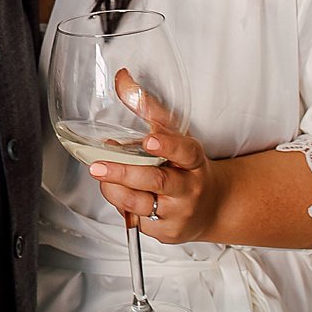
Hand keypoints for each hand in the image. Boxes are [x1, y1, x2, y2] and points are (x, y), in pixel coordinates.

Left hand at [85, 69, 226, 245]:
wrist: (213, 207)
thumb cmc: (187, 166)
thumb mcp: (175, 135)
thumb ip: (148, 107)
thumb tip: (122, 78)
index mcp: (193, 159)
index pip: (184, 150)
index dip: (167, 144)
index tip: (150, 140)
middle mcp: (188, 187)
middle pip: (155, 180)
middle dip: (123, 173)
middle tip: (98, 166)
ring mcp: (178, 213)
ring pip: (138, 203)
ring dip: (114, 188)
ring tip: (101, 173)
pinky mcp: (166, 233)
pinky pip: (135, 218)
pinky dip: (122, 204)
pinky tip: (121, 192)